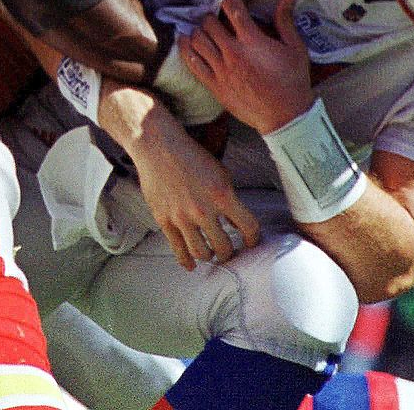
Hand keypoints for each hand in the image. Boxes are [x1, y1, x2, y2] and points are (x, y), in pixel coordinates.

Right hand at [99, 82, 259, 269]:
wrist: (160, 147)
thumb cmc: (192, 156)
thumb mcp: (220, 172)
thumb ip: (229, 199)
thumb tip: (236, 223)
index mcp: (222, 195)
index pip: (248, 227)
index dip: (253, 238)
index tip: (251, 242)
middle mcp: (203, 210)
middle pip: (224, 247)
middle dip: (230, 252)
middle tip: (231, 252)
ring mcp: (182, 218)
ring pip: (202, 253)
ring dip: (210, 257)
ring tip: (213, 255)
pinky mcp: (165, 221)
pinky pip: (178, 250)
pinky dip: (187, 261)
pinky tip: (192, 266)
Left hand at [178, 0, 312, 133]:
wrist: (284, 116)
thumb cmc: (293, 80)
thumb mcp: (295, 48)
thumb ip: (285, 21)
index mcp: (253, 41)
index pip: (232, 9)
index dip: (230, 1)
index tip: (233, 4)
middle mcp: (233, 53)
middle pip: (210, 23)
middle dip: (212, 16)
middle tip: (218, 19)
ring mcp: (221, 70)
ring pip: (197, 40)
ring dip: (199, 31)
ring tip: (205, 31)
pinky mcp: (214, 85)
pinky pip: (192, 63)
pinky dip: (185, 49)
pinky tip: (185, 41)